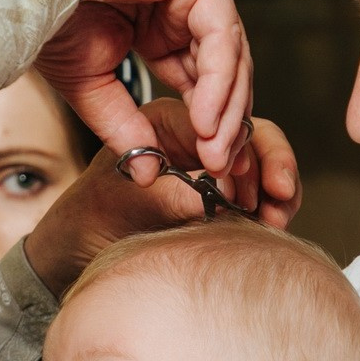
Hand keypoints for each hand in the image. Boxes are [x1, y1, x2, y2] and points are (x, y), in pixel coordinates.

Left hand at [21, 98, 300, 295]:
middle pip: (250, 128)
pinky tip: (274, 221)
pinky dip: (273, 201)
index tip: (228, 169)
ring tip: (278, 213)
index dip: (228, 135)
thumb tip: (219, 195)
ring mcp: (214, 162)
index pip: (213, 109)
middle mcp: (196, 134)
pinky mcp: (227, 192)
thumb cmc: (89, 216)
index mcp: (167, 118)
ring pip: (263, 157)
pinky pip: (262, 187)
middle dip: (269, 158)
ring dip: (278, 181)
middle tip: (278, 190)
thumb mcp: (119, 201)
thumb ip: (169, 196)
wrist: (81, 252)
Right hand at [38, 0, 251, 174]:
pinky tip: (204, 121)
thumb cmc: (50, 15)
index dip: (210, 123)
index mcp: (164, 19)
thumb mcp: (93, 87)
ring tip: (214, 154)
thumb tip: (146, 175)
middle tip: (222, 170)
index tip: (210, 168)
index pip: (203, 76)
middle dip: (226, 123)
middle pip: (226, 68)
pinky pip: (220, 36)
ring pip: (231, 55)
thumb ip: (127, 128)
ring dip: (224, 111)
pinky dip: (217, 83)